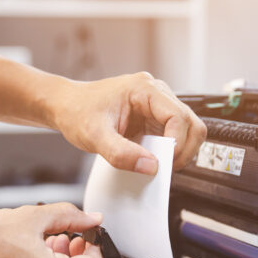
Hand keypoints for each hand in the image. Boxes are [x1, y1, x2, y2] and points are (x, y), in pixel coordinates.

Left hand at [47, 72, 206, 173]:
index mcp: (145, 89)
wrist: (66, 106)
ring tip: (156, 165)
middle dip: (183, 150)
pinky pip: (173, 137)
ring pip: (187, 131)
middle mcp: (157, 94)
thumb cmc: (77, 111)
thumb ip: (121, 153)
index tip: (163, 163)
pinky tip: (151, 159)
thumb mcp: (94, 136)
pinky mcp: (154, 119)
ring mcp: (157, 106)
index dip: (177, 143)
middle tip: (165, 168)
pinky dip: (168, 152)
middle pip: (191, 123)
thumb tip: (150, 167)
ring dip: (177, 152)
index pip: (179, 116)